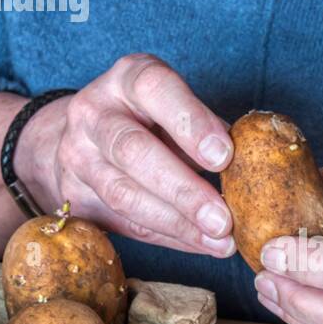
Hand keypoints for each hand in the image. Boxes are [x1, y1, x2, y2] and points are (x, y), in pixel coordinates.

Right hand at [15, 53, 235, 256]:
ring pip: (124, 194)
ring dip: (176, 223)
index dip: (190, 122)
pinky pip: (122, 222)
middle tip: (223, 218)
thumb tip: (249, 167)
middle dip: (182, 189)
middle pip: (133, 150)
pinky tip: (199, 244)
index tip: (224, 156)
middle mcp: (93, 112)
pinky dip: (167, 237)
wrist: (82, 137)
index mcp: (126, 79)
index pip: (154, 89)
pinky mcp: (73, 195)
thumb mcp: (173, 105)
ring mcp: (76, 155)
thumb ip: (204, 128)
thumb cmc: (147, 118)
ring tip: (219, 240)